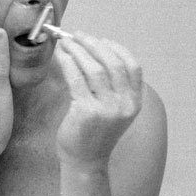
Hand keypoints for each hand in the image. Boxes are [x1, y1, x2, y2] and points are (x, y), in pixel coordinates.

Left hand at [51, 30, 142, 166]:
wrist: (86, 160)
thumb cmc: (95, 132)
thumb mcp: (112, 108)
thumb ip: (110, 85)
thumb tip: (92, 50)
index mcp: (134, 101)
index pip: (133, 66)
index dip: (117, 48)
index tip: (101, 40)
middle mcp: (125, 104)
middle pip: (112, 63)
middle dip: (93, 44)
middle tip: (77, 34)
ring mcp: (108, 109)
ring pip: (94, 68)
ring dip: (78, 50)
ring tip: (66, 42)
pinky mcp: (87, 112)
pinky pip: (76, 78)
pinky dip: (67, 62)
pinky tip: (60, 55)